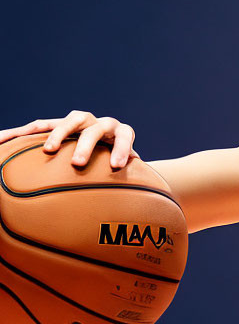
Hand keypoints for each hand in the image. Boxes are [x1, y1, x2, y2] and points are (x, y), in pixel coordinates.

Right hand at [0, 110, 138, 168]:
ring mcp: (79, 121)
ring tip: (48, 151)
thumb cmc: (121, 163)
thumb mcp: (130, 171)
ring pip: (68, 122)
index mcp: (121, 132)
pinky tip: (3, 140)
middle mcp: (100, 123)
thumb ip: (135, 179)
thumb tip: (140, 201)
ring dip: (58, 135)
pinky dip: (22, 133)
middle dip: (86, 145)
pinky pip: (39, 126)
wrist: (109, 144)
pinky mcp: (59, 124)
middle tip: (78, 164)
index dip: (122, 148)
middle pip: (94, 128)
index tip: (118, 167)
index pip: (125, 135)